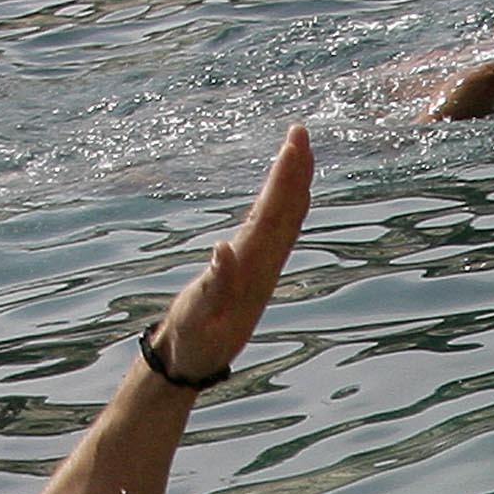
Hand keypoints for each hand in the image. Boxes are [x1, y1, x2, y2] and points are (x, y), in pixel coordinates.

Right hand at [145, 126, 314, 385]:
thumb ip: (215, 285)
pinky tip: (286, 187)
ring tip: (299, 147)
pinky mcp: (254, 269)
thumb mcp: (198, 318)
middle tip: (300, 130)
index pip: (272, 215)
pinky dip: (283, 201)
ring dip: (293, 182)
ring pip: (285, 218)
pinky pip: (275, 228)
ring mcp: (261, 267)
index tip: (292, 144)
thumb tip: (224, 247)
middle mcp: (263, 265)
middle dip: (295, 169)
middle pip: (286, 210)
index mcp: (250, 270)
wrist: (195, 363)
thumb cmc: (193, 342)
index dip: (283, 179)